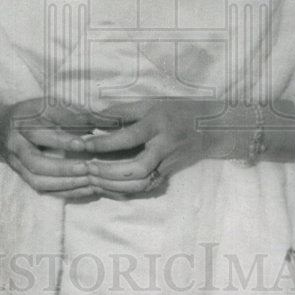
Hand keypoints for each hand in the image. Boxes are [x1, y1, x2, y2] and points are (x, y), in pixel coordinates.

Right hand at [0, 99, 115, 197]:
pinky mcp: (23, 177)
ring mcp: (17, 164)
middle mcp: (16, 144)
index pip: (40, 132)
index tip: (83, 143)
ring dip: (64, 183)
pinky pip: (42, 189)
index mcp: (21, 121)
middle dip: (61, 167)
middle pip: (35, 161)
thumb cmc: (31, 113)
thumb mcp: (47, 104)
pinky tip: (86, 189)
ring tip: (89, 180)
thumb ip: (71, 111)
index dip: (62, 139)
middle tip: (86, 168)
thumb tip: (104, 117)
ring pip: (37, 180)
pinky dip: (64, 191)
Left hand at [79, 98, 225, 197]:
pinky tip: (108, 188)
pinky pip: (145, 189)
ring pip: (142, 183)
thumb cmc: (177, 110)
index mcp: (158, 124)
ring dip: (115, 185)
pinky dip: (125, 192)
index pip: (129, 136)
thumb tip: (93, 112)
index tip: (83, 144)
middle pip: (137, 168)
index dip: (105, 142)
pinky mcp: (168, 175)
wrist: (211, 127)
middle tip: (87, 168)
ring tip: (94, 179)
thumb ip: (122, 109)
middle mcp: (164, 146)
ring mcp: (168, 164)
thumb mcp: (151, 103)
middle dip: (109, 171)